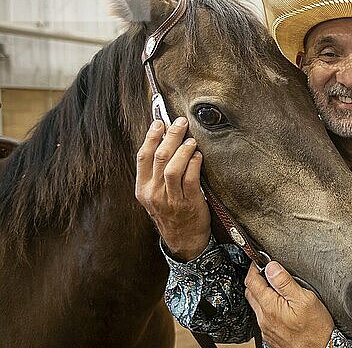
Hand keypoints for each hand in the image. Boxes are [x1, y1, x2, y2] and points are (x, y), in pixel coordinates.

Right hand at [135, 117, 210, 260]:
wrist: (183, 240)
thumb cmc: (172, 212)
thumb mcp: (156, 194)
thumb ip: (157, 172)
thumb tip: (164, 139)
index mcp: (142, 188)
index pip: (143, 156)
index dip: (151, 136)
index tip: (160, 122)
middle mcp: (153, 193)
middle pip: (160, 157)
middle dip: (171, 136)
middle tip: (181, 123)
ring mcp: (170, 200)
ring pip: (173, 168)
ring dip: (183, 149)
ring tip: (191, 140)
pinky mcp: (189, 203)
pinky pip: (190, 179)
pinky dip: (194, 164)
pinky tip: (198, 156)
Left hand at [244, 261, 333, 347]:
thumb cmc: (316, 329)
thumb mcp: (304, 299)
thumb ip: (285, 282)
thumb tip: (271, 267)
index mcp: (270, 306)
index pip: (252, 281)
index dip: (254, 267)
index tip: (259, 261)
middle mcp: (264, 319)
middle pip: (250, 293)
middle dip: (255, 279)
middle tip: (265, 270)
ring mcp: (266, 328)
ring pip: (256, 305)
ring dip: (260, 293)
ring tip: (275, 286)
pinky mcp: (271, 335)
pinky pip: (262, 317)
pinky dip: (266, 306)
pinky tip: (279, 304)